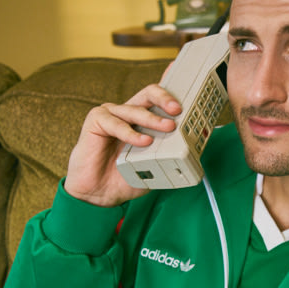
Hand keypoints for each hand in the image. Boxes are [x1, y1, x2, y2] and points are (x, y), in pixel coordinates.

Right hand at [64, 84, 181, 206]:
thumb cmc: (124, 177)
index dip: (173, 97)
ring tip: (169, 127)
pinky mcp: (96, 121)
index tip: (191, 102)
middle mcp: (127, 113)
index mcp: (142, 119)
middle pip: (148, 94)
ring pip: (135, 109)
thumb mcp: (153, 166)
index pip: (159, 101)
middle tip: (178, 110)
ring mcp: (111, 115)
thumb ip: (169, 155)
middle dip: (165, 99)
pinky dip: (131, 133)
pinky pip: (115, 123)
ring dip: (154, 119)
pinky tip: (144, 141)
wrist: (100, 193)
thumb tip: (192, 151)